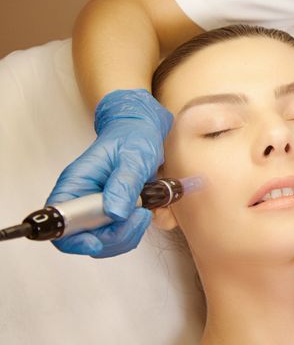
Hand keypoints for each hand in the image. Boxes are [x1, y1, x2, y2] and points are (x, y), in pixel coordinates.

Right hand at [46, 89, 172, 257]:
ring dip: (130, 232)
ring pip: (107, 240)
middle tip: (141, 216)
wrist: (144, 132)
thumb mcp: (133, 157)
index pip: (60, 223)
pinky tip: (152, 208)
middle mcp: (83, 200)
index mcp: (76, 184)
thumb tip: (115, 214)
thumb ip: (124, 184)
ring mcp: (99, 209)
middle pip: (86, 238)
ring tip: (148, 209)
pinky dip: (139, 227)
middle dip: (115, 236)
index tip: (97, 242)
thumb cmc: (133, 138)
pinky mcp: (115, 213)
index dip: (74, 240)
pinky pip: (123, 233)